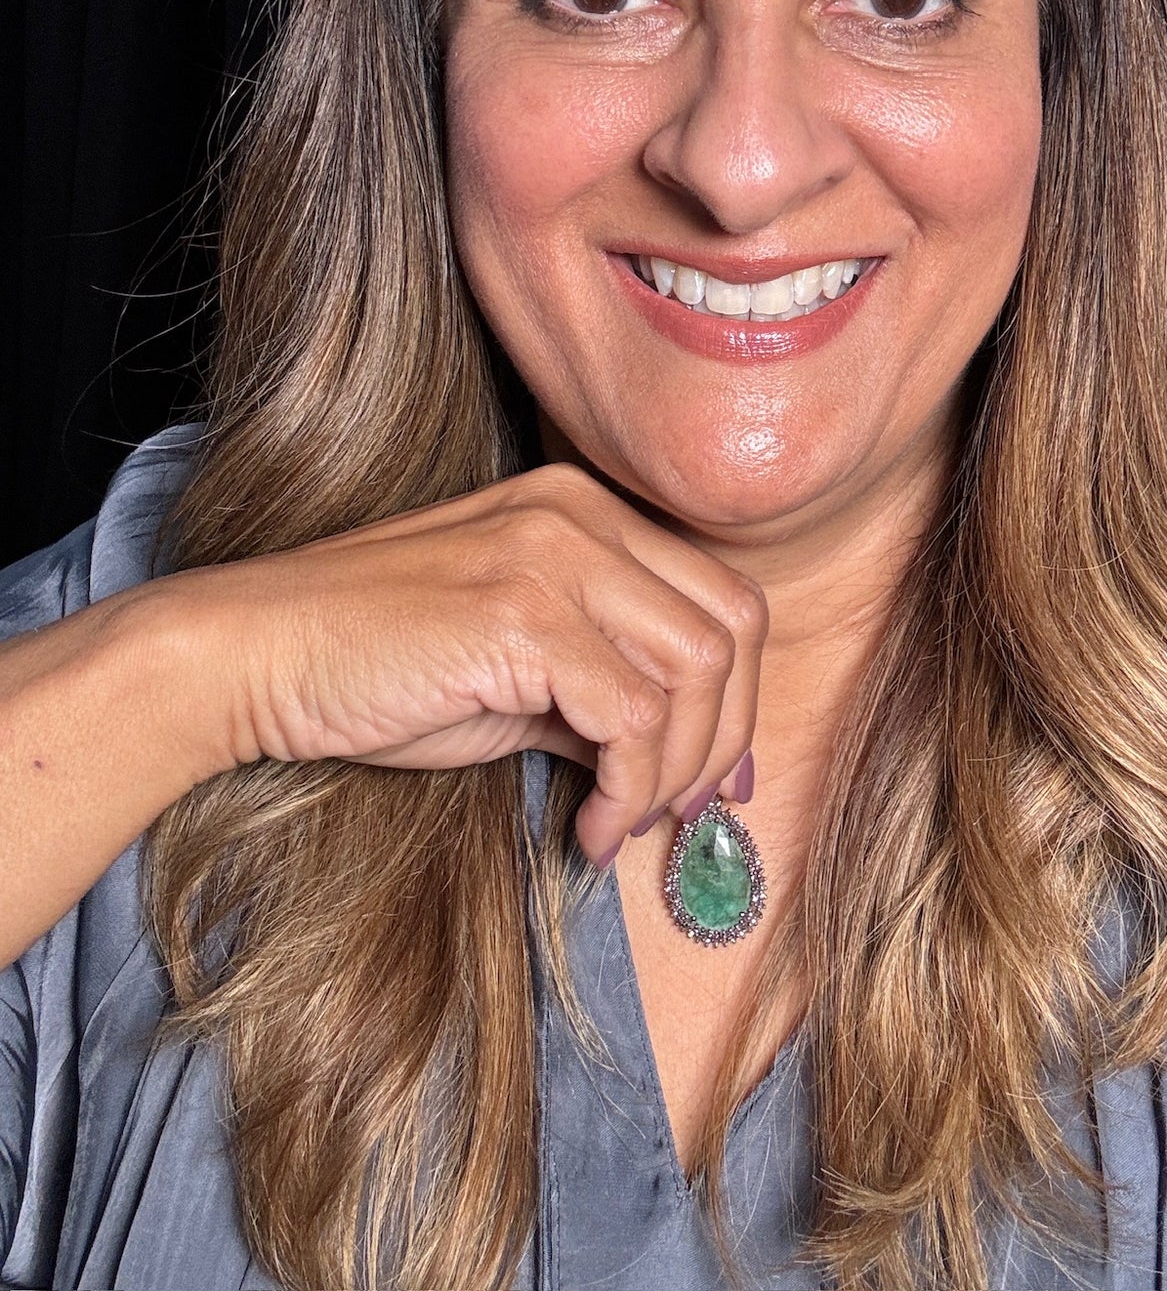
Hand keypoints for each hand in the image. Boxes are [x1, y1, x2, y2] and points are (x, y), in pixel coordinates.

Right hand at [167, 463, 766, 867]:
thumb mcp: (516, 668)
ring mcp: (552, 555)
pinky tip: (587, 825)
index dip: (737, 700)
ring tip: (620, 822)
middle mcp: (581, 515)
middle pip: (735, 628)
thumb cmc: (378, 664)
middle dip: (724, 738)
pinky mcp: (519, 613)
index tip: (708, 780)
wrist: (258, 653)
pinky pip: (632, 716)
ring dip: (676, 773)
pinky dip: (629, 789)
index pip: (725, 599)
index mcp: (586, 511)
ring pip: (697, 672)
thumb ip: (601, 685)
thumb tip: (684, 759)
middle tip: (677, 813)